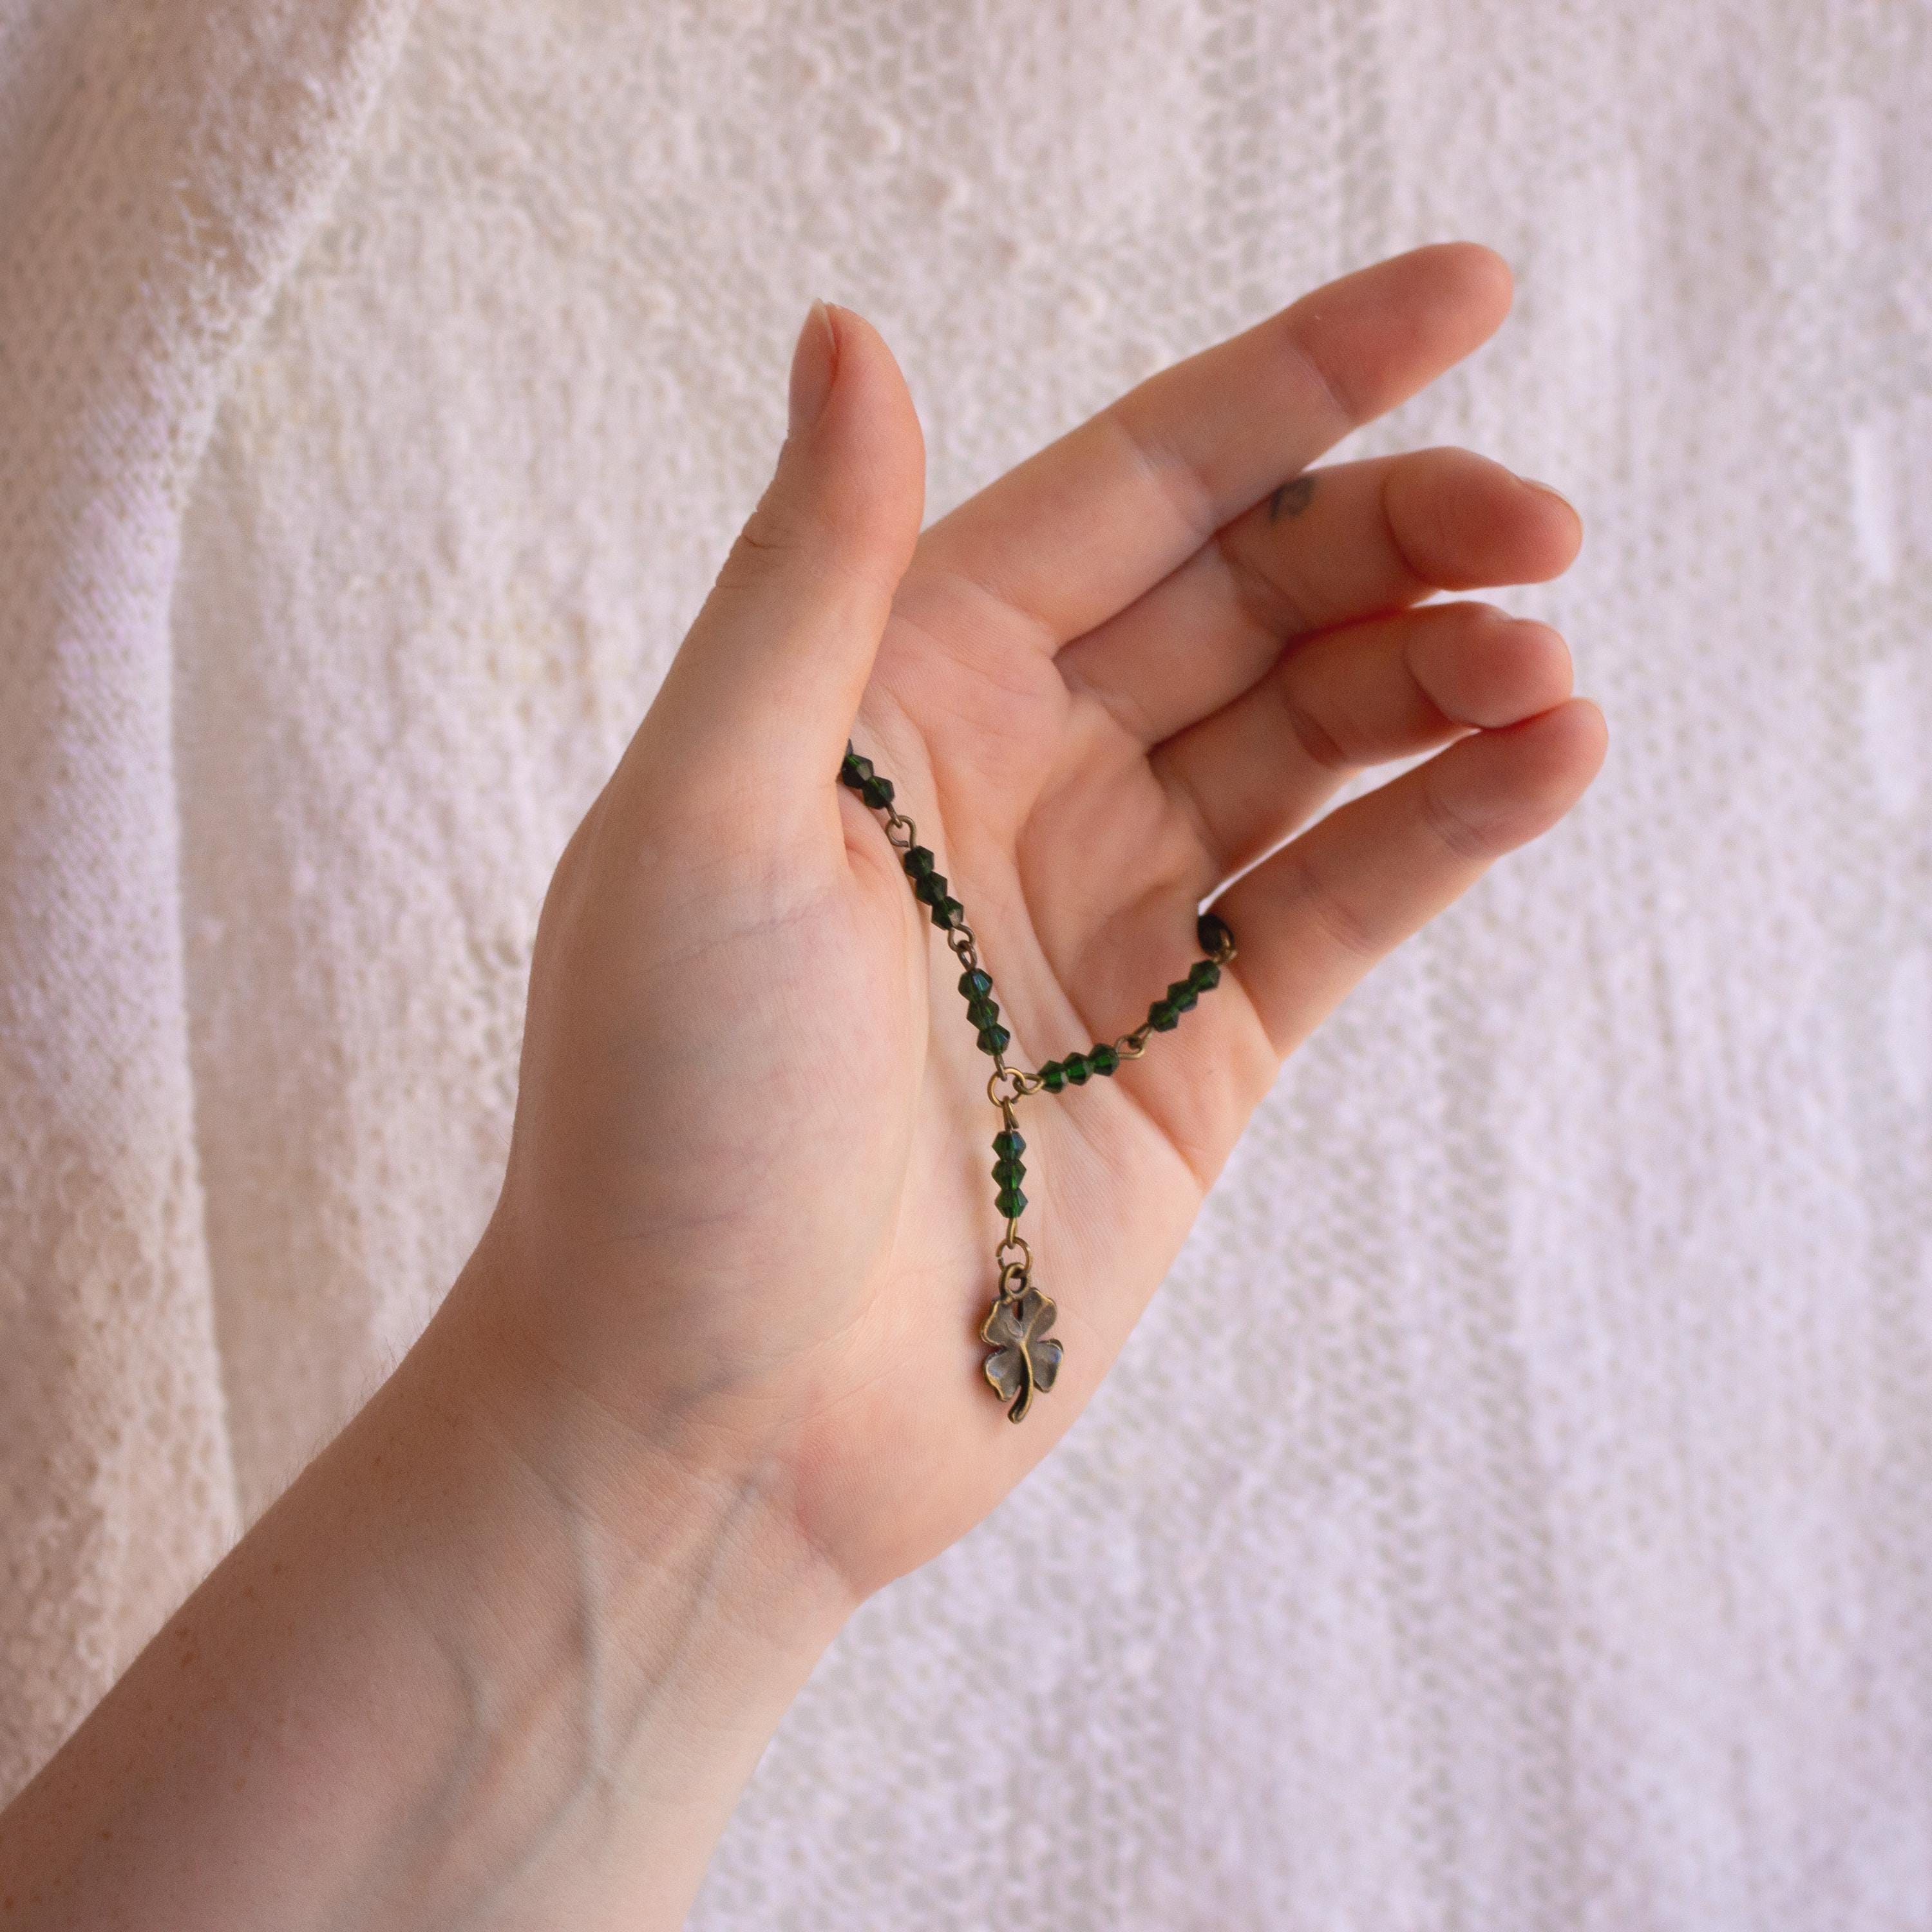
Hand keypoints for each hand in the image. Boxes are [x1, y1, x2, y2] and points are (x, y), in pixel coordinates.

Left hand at [451, 243, 1604, 1605]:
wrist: (711, 1417)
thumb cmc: (661, 1121)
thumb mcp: (710, 816)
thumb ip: (805, 580)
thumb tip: (850, 333)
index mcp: (902, 684)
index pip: (1134, 486)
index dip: (1298, 381)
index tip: (1467, 298)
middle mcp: (1021, 774)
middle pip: (1254, 597)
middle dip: (1401, 536)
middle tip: (1540, 523)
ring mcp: (1115, 907)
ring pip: (1321, 739)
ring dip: (1448, 680)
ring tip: (1544, 666)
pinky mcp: (1193, 1044)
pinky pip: (1344, 900)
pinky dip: (1446, 829)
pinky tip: (1543, 760)